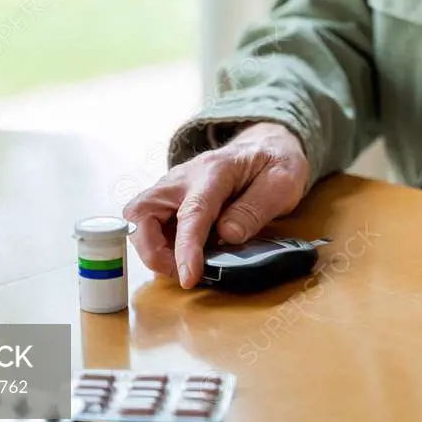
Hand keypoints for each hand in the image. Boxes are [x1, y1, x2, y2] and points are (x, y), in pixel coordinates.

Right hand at [123, 122, 309, 288]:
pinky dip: (159, 245)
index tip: (188, 277)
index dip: (186, 248)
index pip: (192, 212)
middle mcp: (184, 177)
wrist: (263, 145)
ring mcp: (172, 187)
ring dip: (154, 250)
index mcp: (215, 171)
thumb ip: (255, 209)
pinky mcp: (169, 198)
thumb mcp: (282, 183)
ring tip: (185, 267)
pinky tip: (185, 254)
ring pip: (139, 220)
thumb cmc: (273, 163)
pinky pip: (150, 224)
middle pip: (143, 212)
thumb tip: (228, 236)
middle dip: (153, 250)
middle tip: (182, 272)